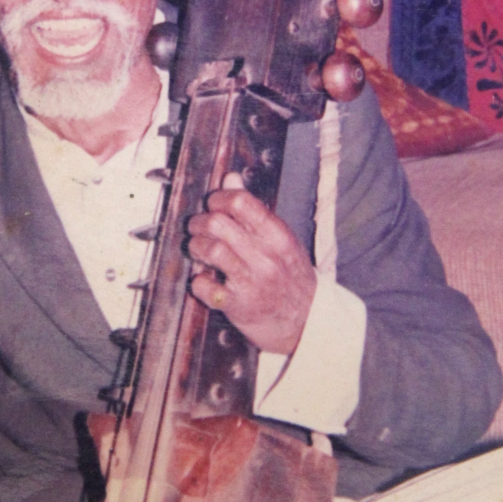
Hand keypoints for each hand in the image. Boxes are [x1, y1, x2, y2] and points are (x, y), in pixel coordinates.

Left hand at [187, 172, 316, 355]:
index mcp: (277, 235)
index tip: (213, 205)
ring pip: (210, 250)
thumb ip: (253, 210)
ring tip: (199, 250)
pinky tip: (204, 278)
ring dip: (196, 247)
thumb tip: (231, 179)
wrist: (306, 322)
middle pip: (218, 223)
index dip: (218, 199)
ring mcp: (252, 281)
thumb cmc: (290, 277)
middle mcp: (265, 257)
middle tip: (198, 228)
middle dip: (199, 222)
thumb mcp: (280, 240)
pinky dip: (198, 280)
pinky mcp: (237, 305)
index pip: (240, 202)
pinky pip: (204, 286)